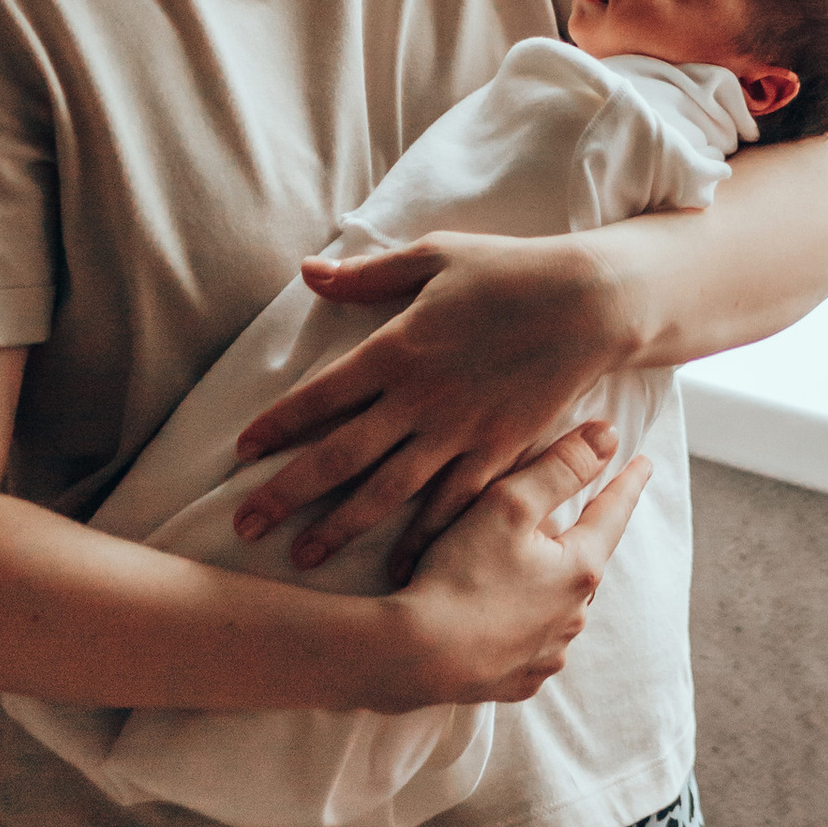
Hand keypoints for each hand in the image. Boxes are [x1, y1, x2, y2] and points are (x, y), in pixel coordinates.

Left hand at [230, 233, 622, 580]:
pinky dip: (421, 541)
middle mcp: (418, 400)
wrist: (588, 303)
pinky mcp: (497, 455)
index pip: (318, 396)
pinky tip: (397, 571)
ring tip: (301, 558)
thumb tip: (307, 271)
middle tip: (245, 526)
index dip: (275, 426)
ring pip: (386, 493)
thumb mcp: (432, 255)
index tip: (239, 452)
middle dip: (286, 494)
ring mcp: (458, 434)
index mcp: (395, 349)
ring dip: (340, 527)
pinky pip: (450, 507)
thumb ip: (366, 275)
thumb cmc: (507, 271)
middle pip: (339, 457)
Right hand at [388, 423, 650, 706]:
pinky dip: (522, 625)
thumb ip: (560, 467)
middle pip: (584, 562)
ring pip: (558, 606)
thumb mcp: (509, 504)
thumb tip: (609, 436)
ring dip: (546, 586)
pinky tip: (497, 617)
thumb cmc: (461, 574)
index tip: (644, 463)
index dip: (627, 483)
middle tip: (557, 519)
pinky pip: (531, 643)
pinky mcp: (519, 680)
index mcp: (580, 569)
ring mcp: (548, 654)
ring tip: (515, 570)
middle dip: (575, 540)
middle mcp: (574, 616)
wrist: (415, 657)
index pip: (613, 513)